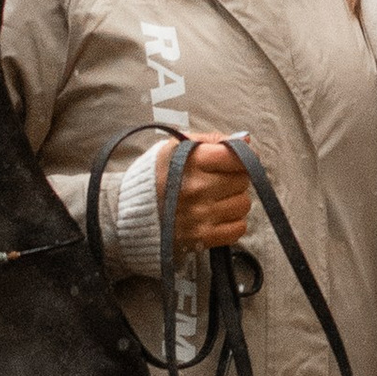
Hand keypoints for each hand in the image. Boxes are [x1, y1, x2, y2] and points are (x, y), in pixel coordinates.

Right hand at [165, 134, 251, 251]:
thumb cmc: (157, 174)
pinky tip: (217, 216)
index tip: (236, 162)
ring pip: (243, 204)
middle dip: (234, 178)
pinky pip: (238, 229)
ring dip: (234, 200)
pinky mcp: (201, 237)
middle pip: (243, 180)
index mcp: (192, 161)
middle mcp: (197, 188)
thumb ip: (213, 140)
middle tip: (218, 181)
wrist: (129, 210)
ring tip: (216, 199)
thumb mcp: (177, 147)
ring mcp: (200, 214)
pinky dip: (232, 222)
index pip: (237, 157)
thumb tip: (246, 139)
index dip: (243, 157)